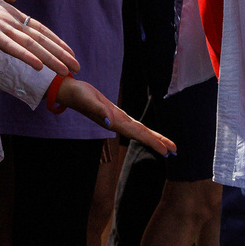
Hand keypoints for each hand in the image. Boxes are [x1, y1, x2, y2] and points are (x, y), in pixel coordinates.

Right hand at [49, 77, 173, 155]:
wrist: (69, 92)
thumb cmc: (79, 95)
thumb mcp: (90, 101)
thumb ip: (99, 111)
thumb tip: (109, 123)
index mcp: (115, 123)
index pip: (138, 134)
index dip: (153, 143)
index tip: (166, 152)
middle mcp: (118, 123)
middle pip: (142, 135)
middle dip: (159, 143)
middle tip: (175, 152)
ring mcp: (117, 120)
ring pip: (139, 131)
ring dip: (153, 138)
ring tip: (166, 146)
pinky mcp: (115, 114)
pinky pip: (133, 125)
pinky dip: (143, 131)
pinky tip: (147, 134)